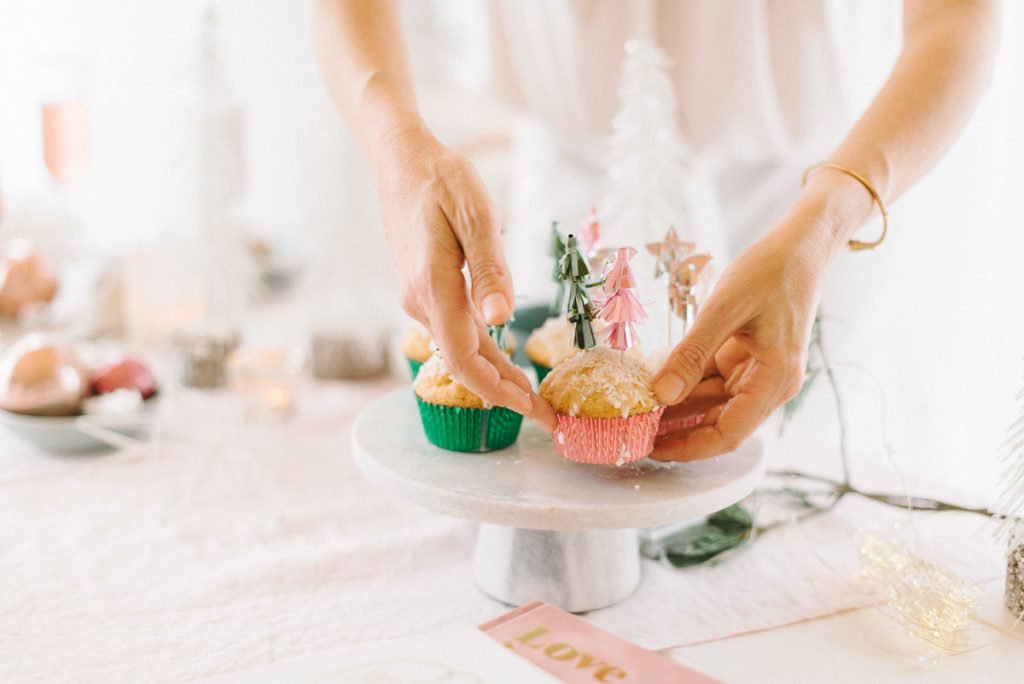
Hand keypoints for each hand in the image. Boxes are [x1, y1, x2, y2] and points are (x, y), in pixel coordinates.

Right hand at [374, 123, 555, 429]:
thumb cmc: (441, 179)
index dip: (499, 392)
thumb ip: (489, 269)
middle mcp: (421, 302)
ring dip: (495, 374)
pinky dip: (483, 351)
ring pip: (461, 349)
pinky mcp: (426, 289)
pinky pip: (456, 330)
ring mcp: (420, 298)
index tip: (534, 411)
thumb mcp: (475, 215)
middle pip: (465, 363)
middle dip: (505, 393)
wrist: (400, 160)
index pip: (465, 360)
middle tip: (546, 416)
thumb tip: (502, 319)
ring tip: (533, 394)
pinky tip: (504, 358)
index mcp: (434, 289)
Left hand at [650, 214, 833, 459]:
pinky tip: (652, 383)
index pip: (728, 434)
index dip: (686, 447)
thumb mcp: (724, 309)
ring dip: (676, 409)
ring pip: (711, 404)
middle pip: (717, 424)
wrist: (800, 245)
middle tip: (631, 431)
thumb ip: (692, 353)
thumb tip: (661, 394)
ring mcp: (757, 373)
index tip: (648, 448)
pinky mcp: (745, 358)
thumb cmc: (771, 271)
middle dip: (676, 432)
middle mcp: (769, 385)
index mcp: (774, 381)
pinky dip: (683, 383)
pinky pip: (710, 381)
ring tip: (634, 411)